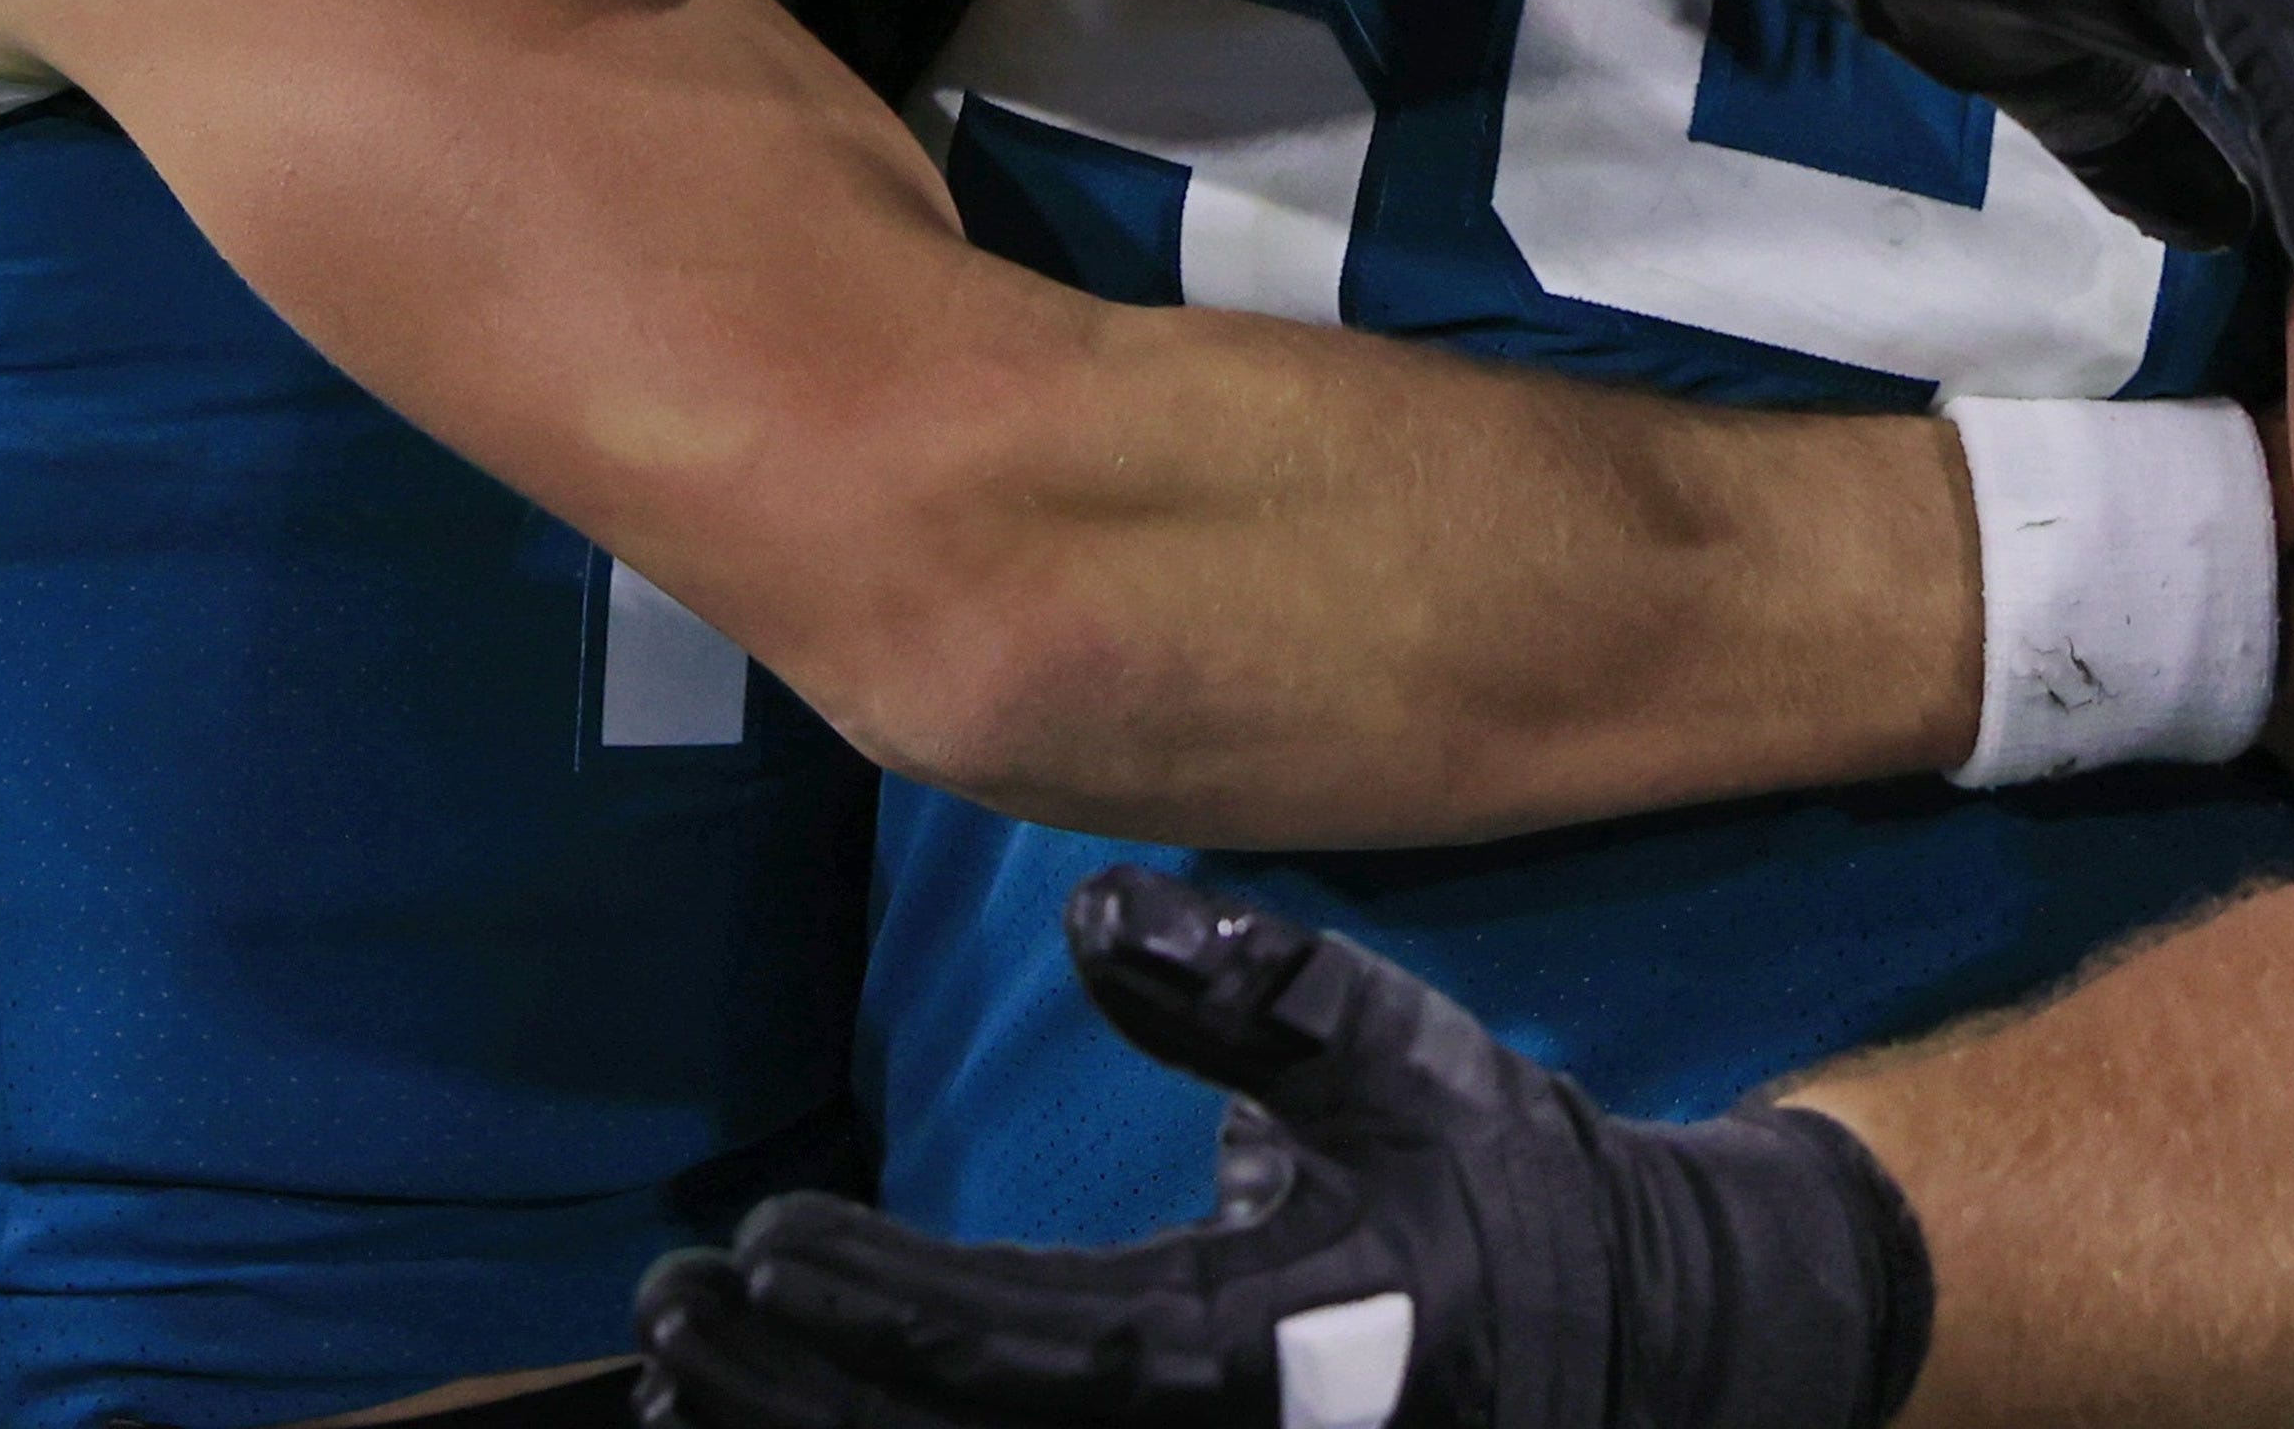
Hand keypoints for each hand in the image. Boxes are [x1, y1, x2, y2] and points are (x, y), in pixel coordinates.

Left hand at [632, 869, 1933, 1428]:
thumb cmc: (1499, 1184)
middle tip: (666, 1311)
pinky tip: (766, 1420)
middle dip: (794, 1397)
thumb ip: (1253, 992)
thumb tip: (1093, 914)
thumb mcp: (1400, 1057)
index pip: (1030, 1355)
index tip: (753, 1248)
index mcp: (1262, 1361)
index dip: (881, 1316)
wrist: (1628, 1344)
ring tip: (676, 1380)